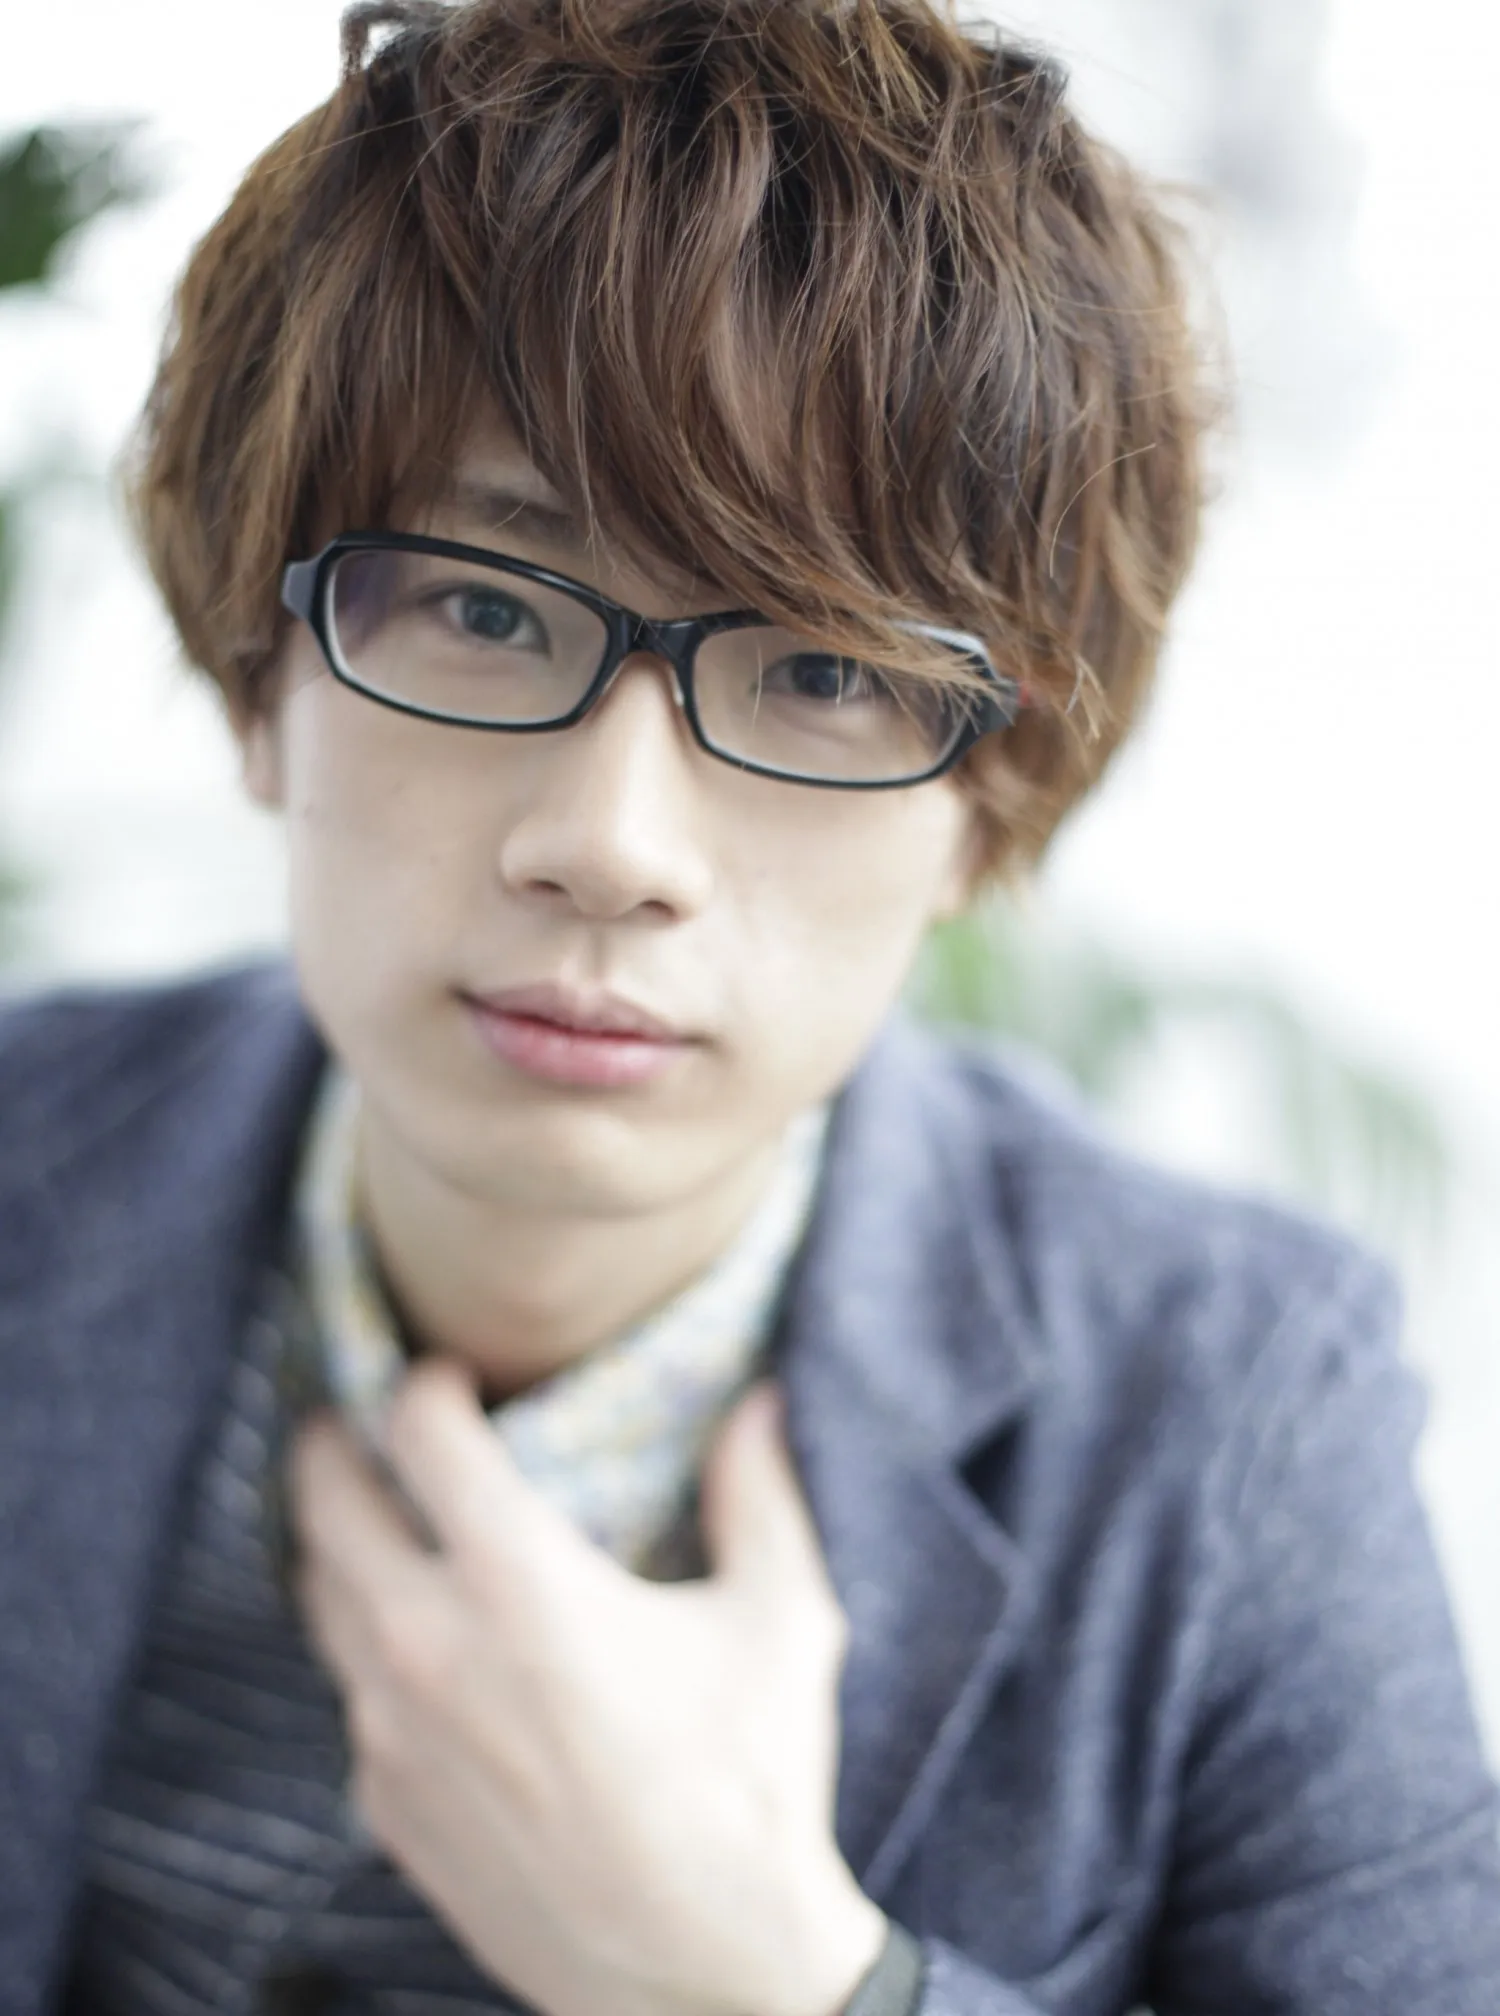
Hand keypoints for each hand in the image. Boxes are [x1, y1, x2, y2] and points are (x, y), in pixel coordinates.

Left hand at [288, 1364, 887, 2015]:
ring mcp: (392, 1732)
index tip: (444, 1374)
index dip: (422, 1382)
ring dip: (335, 1543)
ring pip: (319, 1598)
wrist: (704, 1974)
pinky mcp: (383, 1803)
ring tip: (372, 1519)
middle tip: (359, 1421)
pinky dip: (362, 1648)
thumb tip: (761, 1401)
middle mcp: (431, 1646)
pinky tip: (416, 1647)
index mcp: (522, 1582)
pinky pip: (346, 1694)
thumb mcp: (781, 1623)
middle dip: (335, 1445)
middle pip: (326, 1503)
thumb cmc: (750, 1788)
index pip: (418, 1434)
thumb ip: (759, 1495)